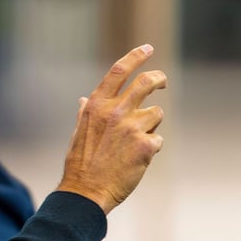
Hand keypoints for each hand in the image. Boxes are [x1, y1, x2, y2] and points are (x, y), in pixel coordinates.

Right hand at [57, 44, 166, 213]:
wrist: (86, 191)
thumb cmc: (81, 163)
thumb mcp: (78, 132)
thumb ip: (85, 113)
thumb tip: (84, 100)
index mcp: (96, 105)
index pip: (119, 71)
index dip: (135, 57)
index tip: (147, 48)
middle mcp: (115, 111)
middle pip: (146, 82)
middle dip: (159, 78)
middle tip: (162, 81)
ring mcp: (131, 127)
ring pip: (156, 114)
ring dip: (151, 126)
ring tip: (134, 144)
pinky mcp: (146, 145)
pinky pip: (158, 139)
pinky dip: (150, 148)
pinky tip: (136, 159)